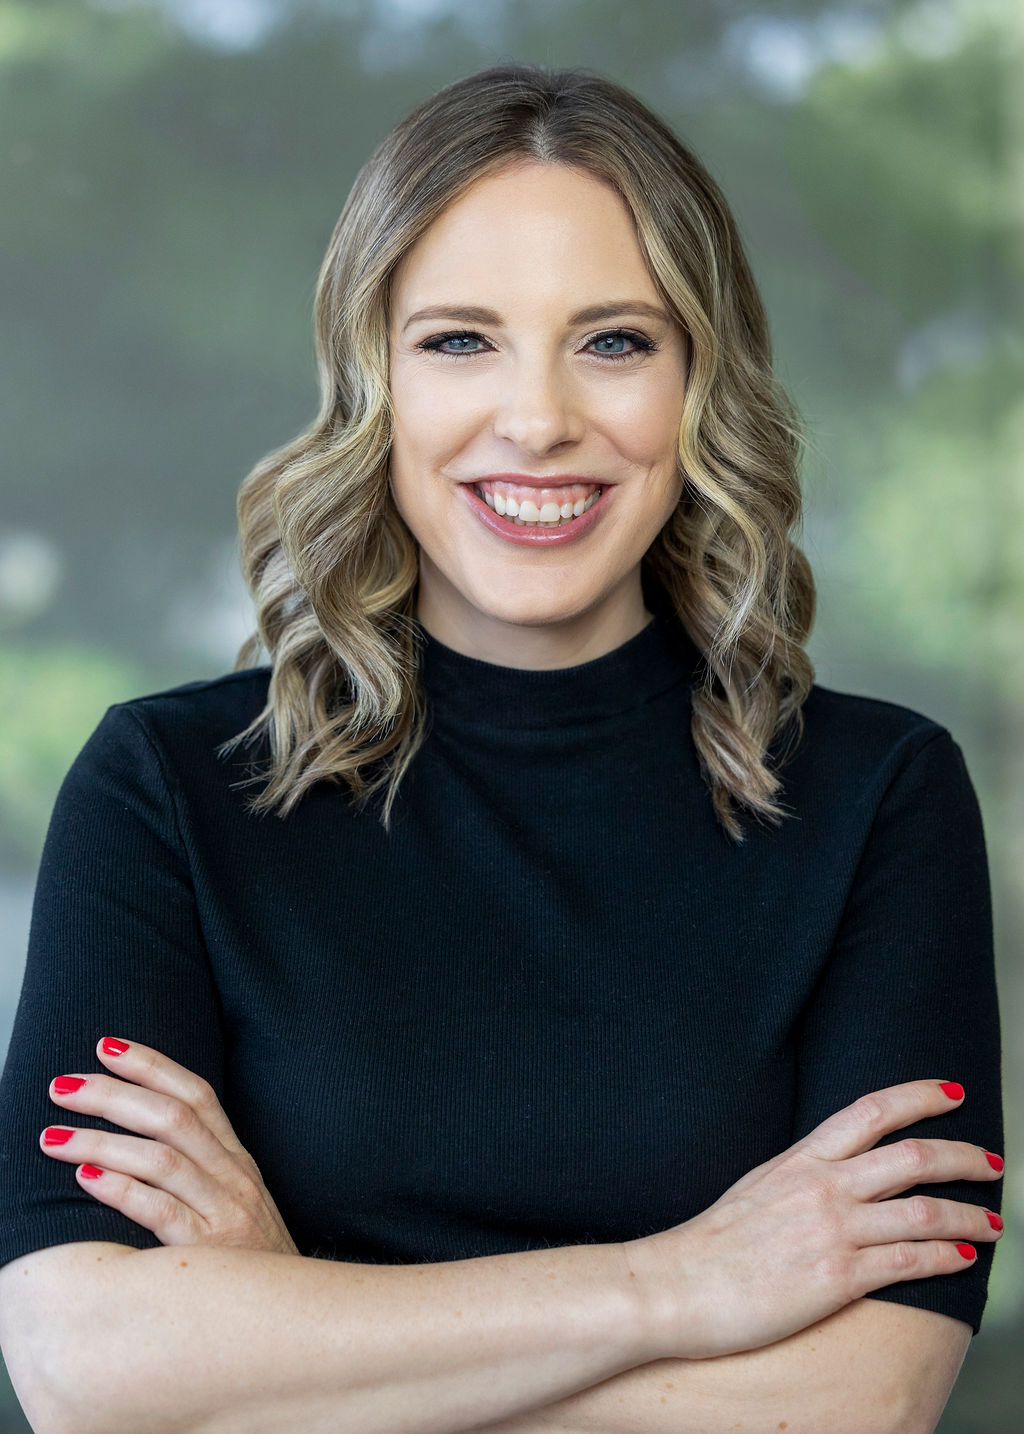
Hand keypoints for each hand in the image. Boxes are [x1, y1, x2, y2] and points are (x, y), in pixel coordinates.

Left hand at [40, 1037, 299, 1255]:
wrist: (295, 1320)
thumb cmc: (252, 1264)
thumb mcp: (236, 1204)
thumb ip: (199, 1170)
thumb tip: (138, 1138)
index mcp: (237, 1159)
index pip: (196, 1093)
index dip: (151, 1065)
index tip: (106, 1046)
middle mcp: (233, 1177)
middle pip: (172, 1116)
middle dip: (112, 1094)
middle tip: (62, 1085)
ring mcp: (224, 1212)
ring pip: (160, 1158)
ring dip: (101, 1140)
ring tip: (53, 1137)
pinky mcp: (210, 1254)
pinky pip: (160, 1211)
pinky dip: (121, 1189)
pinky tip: (86, 1179)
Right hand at [626, 1079, 1003, 1361]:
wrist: (676, 1285)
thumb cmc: (710, 1245)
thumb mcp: (757, 1187)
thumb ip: (801, 1176)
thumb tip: (835, 1173)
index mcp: (802, 1159)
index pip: (873, 1110)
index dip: (920, 1096)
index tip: (953, 1092)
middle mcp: (823, 1186)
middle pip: (913, 1156)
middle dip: (962, 1155)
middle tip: (991, 1161)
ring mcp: (833, 1230)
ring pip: (925, 1210)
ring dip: (971, 1215)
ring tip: (994, 1222)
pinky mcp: (839, 1278)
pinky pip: (910, 1261)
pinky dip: (946, 1257)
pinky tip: (965, 1260)